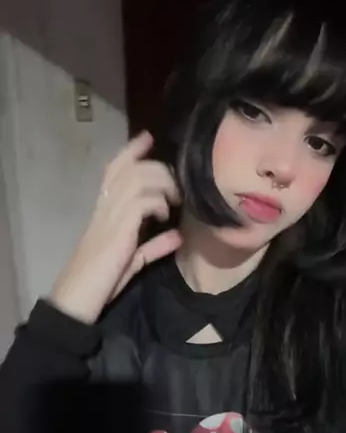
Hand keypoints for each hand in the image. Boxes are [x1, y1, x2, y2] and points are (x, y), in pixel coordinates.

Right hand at [49, 131, 181, 322]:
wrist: (80, 296)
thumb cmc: (102, 279)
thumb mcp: (134, 259)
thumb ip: (154, 246)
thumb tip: (178, 235)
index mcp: (105, 209)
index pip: (115, 168)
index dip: (131, 150)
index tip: (148, 137)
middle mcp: (105, 206)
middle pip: (131, 168)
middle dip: (159, 168)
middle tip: (177, 184)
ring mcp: (110, 215)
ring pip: (137, 179)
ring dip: (161, 184)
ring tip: (174, 200)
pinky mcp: (118, 228)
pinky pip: (141, 201)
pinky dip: (158, 203)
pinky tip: (165, 215)